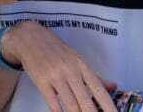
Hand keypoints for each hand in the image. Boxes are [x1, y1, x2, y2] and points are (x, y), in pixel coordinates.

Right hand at [0, 21, 115, 110]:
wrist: (29, 38)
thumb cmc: (55, 49)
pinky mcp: (41, 81)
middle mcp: (70, 70)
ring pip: (71, 105)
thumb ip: (94, 76)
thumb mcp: (77, 59)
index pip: (99, 90)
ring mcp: (55, 76)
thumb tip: (113, 87)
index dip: (109, 106)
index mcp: (82, 65)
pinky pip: (53, 103)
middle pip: (86, 101)